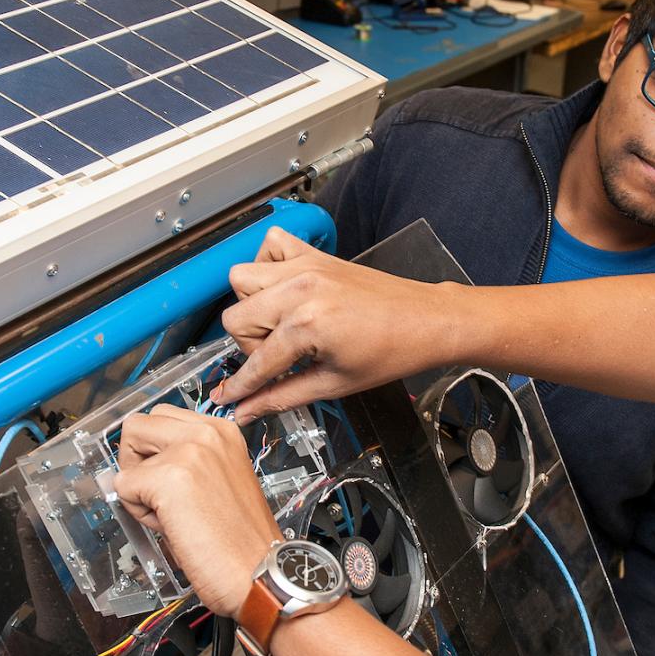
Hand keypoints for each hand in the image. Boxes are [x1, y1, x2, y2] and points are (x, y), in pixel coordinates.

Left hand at [110, 405, 279, 614]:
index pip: (162, 416)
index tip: (165, 475)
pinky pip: (123, 487)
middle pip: (138, 425)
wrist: (258, 571)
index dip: (153, 449)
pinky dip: (137, 511)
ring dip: (137, 484)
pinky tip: (170, 526)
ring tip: (168, 511)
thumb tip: (143, 461)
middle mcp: (206, 433)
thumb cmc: (241, 538)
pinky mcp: (169, 478)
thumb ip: (187, 459)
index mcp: (222, 430)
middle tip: (157, 492)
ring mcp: (187, 452)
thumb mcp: (220, 477)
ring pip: (127, 453)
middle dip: (136, 459)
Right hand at [216, 227, 467, 422]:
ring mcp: (305, 266)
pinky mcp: (315, 255)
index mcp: (306, 324)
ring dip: (254, 306)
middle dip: (250, 345)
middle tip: (279, 357)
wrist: (426, 321)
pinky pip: (271, 245)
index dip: (240, 386)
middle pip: (236, 317)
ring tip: (282, 324)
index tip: (228, 398)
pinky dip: (269, 265)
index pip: (256, 362)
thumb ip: (282, 397)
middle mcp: (300, 288)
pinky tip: (286, 290)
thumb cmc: (392, 351)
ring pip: (242, 279)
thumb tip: (247, 410)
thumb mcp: (334, 384)